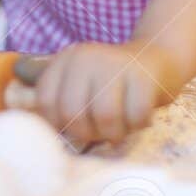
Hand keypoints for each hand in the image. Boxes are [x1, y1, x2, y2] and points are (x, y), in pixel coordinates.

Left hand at [33, 42, 186, 144]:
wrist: (158, 57)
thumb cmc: (114, 83)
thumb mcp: (81, 83)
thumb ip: (60, 103)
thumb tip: (37, 138)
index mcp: (66, 60)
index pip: (46, 103)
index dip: (58, 125)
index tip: (74, 128)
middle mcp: (87, 58)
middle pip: (73, 114)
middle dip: (89, 133)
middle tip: (101, 131)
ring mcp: (116, 65)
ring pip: (105, 118)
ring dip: (115, 133)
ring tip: (121, 127)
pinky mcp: (144, 76)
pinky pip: (136, 116)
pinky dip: (139, 124)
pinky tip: (140, 116)